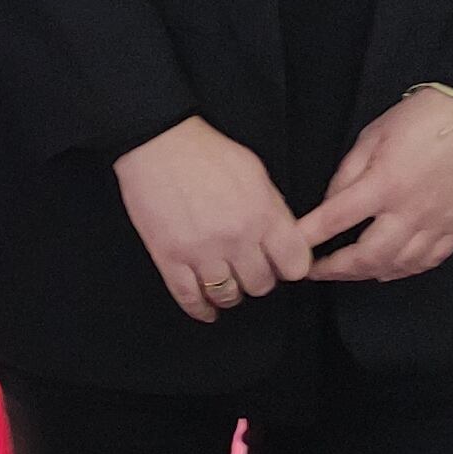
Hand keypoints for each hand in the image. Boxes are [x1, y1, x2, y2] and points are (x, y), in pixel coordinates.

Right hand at [115, 118, 310, 323]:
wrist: (158, 144)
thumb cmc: (205, 152)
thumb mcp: (255, 172)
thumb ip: (273, 208)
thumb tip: (285, 237)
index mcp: (263, 214)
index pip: (295, 264)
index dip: (290, 267)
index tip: (283, 265)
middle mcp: (236, 238)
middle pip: (261, 285)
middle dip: (258, 279)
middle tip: (250, 269)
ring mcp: (202, 251)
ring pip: (229, 296)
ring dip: (231, 294)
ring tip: (227, 283)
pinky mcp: (170, 258)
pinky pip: (190, 298)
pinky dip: (201, 309)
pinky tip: (207, 309)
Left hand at [301, 87, 452, 283]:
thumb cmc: (420, 119)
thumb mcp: (372, 136)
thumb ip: (348, 173)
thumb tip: (331, 204)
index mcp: (384, 183)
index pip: (336, 218)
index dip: (310, 237)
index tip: (293, 248)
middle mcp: (409, 211)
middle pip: (367, 256)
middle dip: (336, 269)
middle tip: (316, 271)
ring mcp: (436, 224)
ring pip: (397, 265)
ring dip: (368, 273)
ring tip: (349, 271)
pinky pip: (428, 262)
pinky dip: (404, 270)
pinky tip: (389, 268)